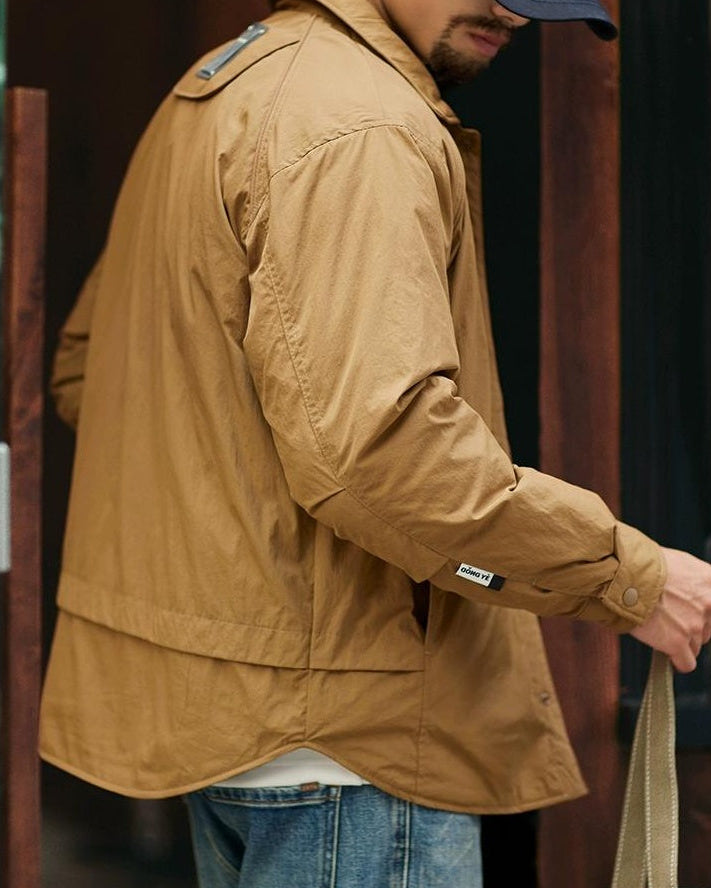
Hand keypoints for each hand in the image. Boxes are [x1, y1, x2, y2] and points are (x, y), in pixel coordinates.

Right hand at [629, 547, 710, 672]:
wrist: (623, 575)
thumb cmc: (643, 564)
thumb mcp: (679, 561)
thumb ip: (693, 579)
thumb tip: (691, 588)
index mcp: (710, 581)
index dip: (702, 612)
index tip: (692, 614)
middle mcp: (708, 604)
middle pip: (708, 628)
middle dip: (691, 626)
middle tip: (670, 617)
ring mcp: (694, 624)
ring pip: (695, 645)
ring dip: (680, 640)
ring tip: (660, 628)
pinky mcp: (677, 642)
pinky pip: (686, 662)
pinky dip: (677, 660)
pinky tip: (668, 653)